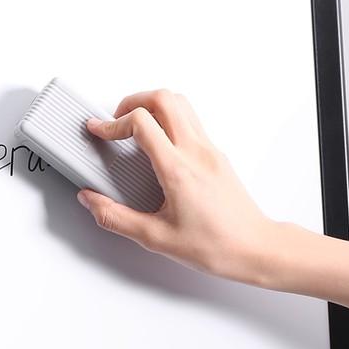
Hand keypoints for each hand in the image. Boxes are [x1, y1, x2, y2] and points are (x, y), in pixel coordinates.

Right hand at [76, 90, 278, 284]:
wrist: (256, 249)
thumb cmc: (217, 245)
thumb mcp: (156, 238)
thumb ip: (116, 218)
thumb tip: (91, 201)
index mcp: (178, 169)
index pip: (141, 123)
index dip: (112, 123)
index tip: (99, 131)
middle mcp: (196, 152)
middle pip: (163, 98)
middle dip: (132, 102)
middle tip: (116, 121)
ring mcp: (209, 150)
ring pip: (180, 103)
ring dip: (153, 106)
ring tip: (135, 126)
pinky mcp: (217, 154)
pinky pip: (191, 120)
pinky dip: (168, 119)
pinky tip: (157, 144)